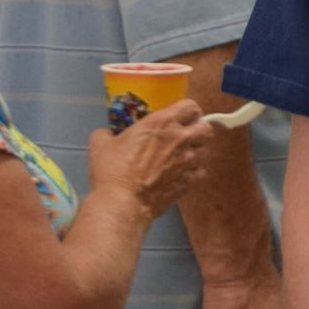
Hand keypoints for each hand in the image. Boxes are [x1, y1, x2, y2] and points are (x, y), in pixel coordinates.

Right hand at [84, 102, 214, 219]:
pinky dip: (192, 173)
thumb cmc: (113, 170)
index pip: (191, 107)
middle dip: (198, 132)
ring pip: (205, 152)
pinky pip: (200, 173)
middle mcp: (181, 138)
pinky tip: (179, 176)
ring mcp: (189, 161)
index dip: (188, 112)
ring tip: (179, 159)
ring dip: (195, 154)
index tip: (180, 118)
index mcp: (163, 123)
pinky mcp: (190, 181)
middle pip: (206, 128)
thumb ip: (107, 134)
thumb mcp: (101, 144)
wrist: (124, 201)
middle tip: (184, 137)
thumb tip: (106, 135)